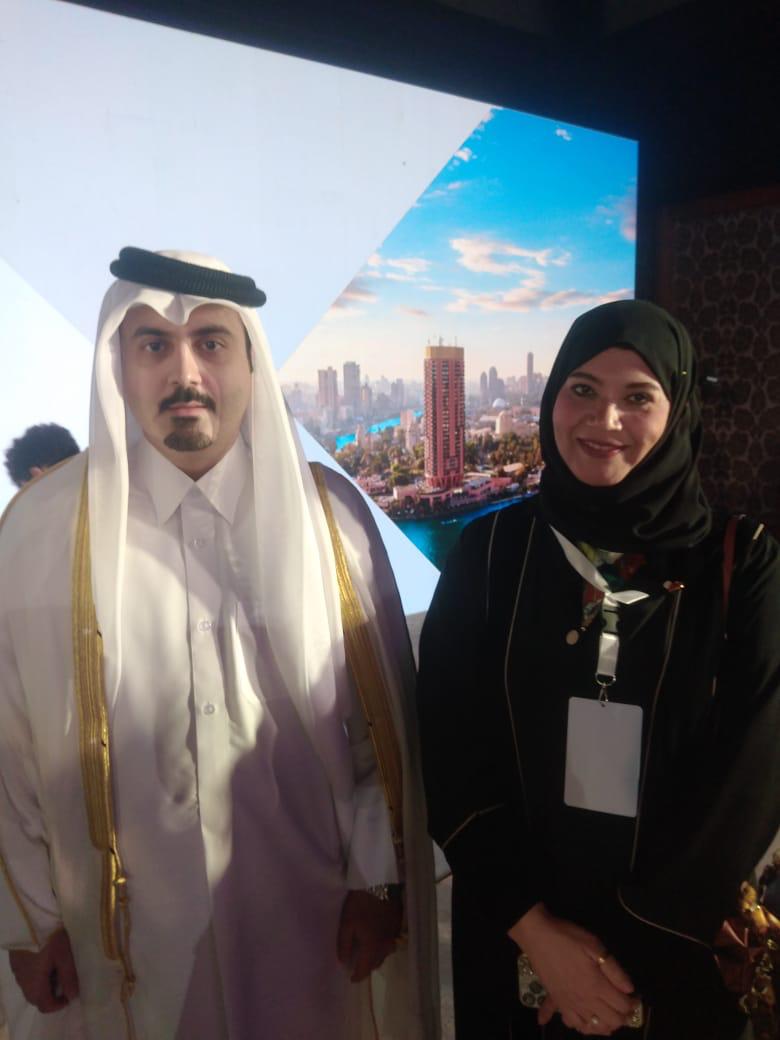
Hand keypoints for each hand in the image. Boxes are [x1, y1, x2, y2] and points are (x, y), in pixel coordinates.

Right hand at [9, 928, 78, 1012]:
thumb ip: (69, 977)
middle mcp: (22, 982)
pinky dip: (38, 974)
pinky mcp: (15, 961)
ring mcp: (17, 971)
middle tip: (65, 979)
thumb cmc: (49, 937)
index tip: (71, 993)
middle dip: (52, 995)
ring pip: (31, 987)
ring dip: (45, 983)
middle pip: (36, 998)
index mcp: (34, 984)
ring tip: (58, 967)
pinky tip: (46, 958)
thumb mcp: (64, 955)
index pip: (45, 1006)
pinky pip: (26, 975)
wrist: (27, 918)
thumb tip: (73, 996)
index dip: (59, 1004)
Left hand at [337, 889, 402, 982]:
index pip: (364, 970)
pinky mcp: (398, 926)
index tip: (350, 979)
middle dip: (366, 967)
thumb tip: (343, 962)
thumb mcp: (346, 923)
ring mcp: (394, 936)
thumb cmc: (360, 903)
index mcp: (372, 948)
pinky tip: (375, 939)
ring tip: (365, 953)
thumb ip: (344, 945)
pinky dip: (382, 946)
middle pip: (376, 964)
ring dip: (375, 957)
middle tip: (356, 965)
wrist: (380, 882)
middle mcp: (386, 946)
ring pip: (384, 954)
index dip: (357, 976)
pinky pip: (390, 943)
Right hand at [509, 904, 637, 1034]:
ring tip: (609, 1013)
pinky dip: (582, 1026)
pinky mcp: (558, 1002)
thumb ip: (614, 969)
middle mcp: (585, 1001)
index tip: (635, 996)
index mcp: (597, 986)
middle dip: (623, 1017)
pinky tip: (586, 1019)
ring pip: (593, 1028)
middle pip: (611, 1021)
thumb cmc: (568, 938)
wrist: (537, 936)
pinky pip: (572, 1024)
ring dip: (605, 1025)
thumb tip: (630, 989)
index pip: (622, 1006)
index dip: (633, 1004)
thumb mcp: (595, 946)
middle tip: (624, 1005)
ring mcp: (570, 1004)